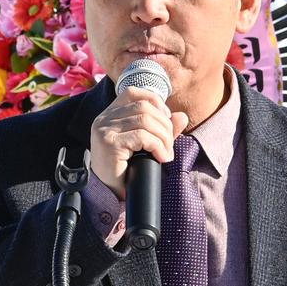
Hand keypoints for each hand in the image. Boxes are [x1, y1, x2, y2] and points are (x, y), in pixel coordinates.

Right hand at [89, 85, 187, 199]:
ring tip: (166, 153)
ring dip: (164, 137)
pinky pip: (142, 137)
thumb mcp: (146, 144)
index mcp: (110, 114)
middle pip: (144, 107)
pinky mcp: (110, 143)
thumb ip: (162, 129)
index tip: (165, 122)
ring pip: (145, 121)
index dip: (155, 102)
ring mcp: (105, 130)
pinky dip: (158, 146)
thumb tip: (182, 116)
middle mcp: (104, 118)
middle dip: (165, 125)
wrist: (109, 192)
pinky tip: (161, 158)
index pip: (134, 92)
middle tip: (169, 145)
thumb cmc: (126, 168)